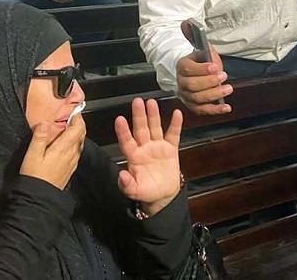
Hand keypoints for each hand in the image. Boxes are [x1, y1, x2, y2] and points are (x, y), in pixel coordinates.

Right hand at [19, 113, 85, 189]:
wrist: (39, 198)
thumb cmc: (34, 176)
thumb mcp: (32, 154)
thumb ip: (39, 137)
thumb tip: (45, 123)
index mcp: (63, 148)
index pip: (77, 129)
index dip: (78, 118)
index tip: (74, 110)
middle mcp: (71, 154)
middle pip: (81, 134)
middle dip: (79, 123)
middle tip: (72, 116)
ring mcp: (72, 162)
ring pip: (80, 143)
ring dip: (77, 133)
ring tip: (69, 127)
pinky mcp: (70, 168)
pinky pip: (77, 151)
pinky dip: (75, 143)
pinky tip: (68, 143)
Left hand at [116, 98, 182, 215]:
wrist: (163, 195)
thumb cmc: (146, 192)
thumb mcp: (135, 191)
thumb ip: (127, 185)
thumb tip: (122, 175)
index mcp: (134, 157)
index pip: (127, 141)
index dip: (123, 131)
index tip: (119, 119)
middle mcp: (144, 148)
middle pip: (141, 129)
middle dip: (139, 115)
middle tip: (137, 101)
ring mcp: (157, 146)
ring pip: (155, 128)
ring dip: (153, 115)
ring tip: (151, 102)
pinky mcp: (170, 148)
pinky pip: (173, 134)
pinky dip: (175, 124)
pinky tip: (177, 113)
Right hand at [176, 43, 232, 115]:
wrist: (194, 72)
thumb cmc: (200, 62)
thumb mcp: (203, 52)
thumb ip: (206, 50)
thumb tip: (203, 43)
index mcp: (182, 66)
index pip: (189, 69)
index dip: (202, 69)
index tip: (215, 67)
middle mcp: (181, 82)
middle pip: (192, 85)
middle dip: (210, 81)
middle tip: (223, 76)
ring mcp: (186, 95)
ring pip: (197, 98)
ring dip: (214, 94)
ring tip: (228, 89)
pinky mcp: (193, 105)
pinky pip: (203, 110)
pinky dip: (215, 110)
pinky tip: (226, 107)